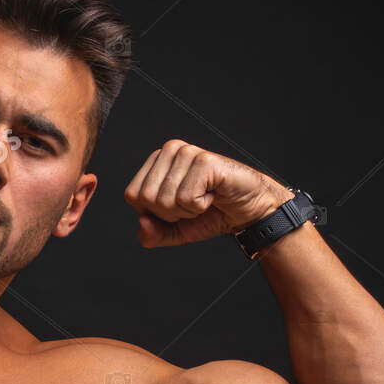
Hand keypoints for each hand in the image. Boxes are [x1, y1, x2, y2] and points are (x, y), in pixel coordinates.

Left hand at [122, 140, 290, 247]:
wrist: (249, 211)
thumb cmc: (213, 214)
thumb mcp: (176, 230)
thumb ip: (153, 233)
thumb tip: (142, 223)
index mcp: (157, 161)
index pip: (133, 195)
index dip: (155, 213)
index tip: (179, 207)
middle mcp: (169, 150)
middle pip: (146, 198)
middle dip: (171, 213)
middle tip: (194, 204)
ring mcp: (187, 152)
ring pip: (166, 199)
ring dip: (188, 210)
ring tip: (205, 198)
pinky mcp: (204, 160)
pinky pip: (187, 198)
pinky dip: (201, 206)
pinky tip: (214, 194)